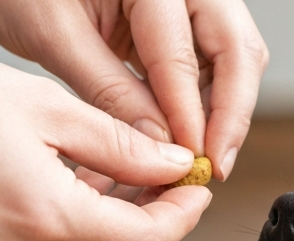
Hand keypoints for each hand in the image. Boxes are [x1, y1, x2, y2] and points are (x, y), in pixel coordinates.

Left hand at [0, 0, 268, 179]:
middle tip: (214, 166)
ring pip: (233, 59)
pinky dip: (203, 103)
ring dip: (222, 111)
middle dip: (230, 114)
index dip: (191, 117)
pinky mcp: (181, 20)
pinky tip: (185, 138)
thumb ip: (110, 92)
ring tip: (199, 159)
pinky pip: (209, 63)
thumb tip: (158, 146)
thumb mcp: (56, 38)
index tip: (188, 164)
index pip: (183, 56)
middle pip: (236, 50)